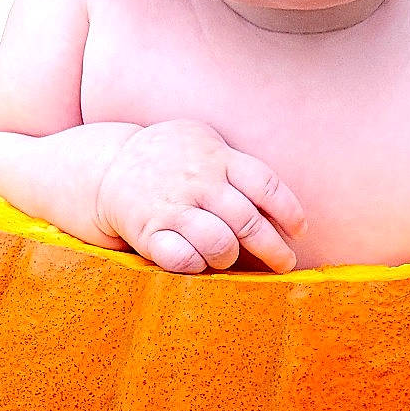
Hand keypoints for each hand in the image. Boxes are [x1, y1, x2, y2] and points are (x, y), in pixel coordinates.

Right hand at [95, 121, 306, 274]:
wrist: (110, 165)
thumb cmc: (173, 158)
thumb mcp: (206, 143)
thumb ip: (239, 168)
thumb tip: (280, 210)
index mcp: (218, 157)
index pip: (266, 185)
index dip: (289, 213)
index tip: (299, 232)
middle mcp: (198, 181)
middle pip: (248, 222)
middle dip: (274, 250)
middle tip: (284, 263)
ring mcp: (172, 207)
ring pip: (220, 245)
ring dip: (231, 259)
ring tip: (230, 259)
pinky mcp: (149, 232)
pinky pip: (183, 260)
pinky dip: (198, 267)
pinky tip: (199, 263)